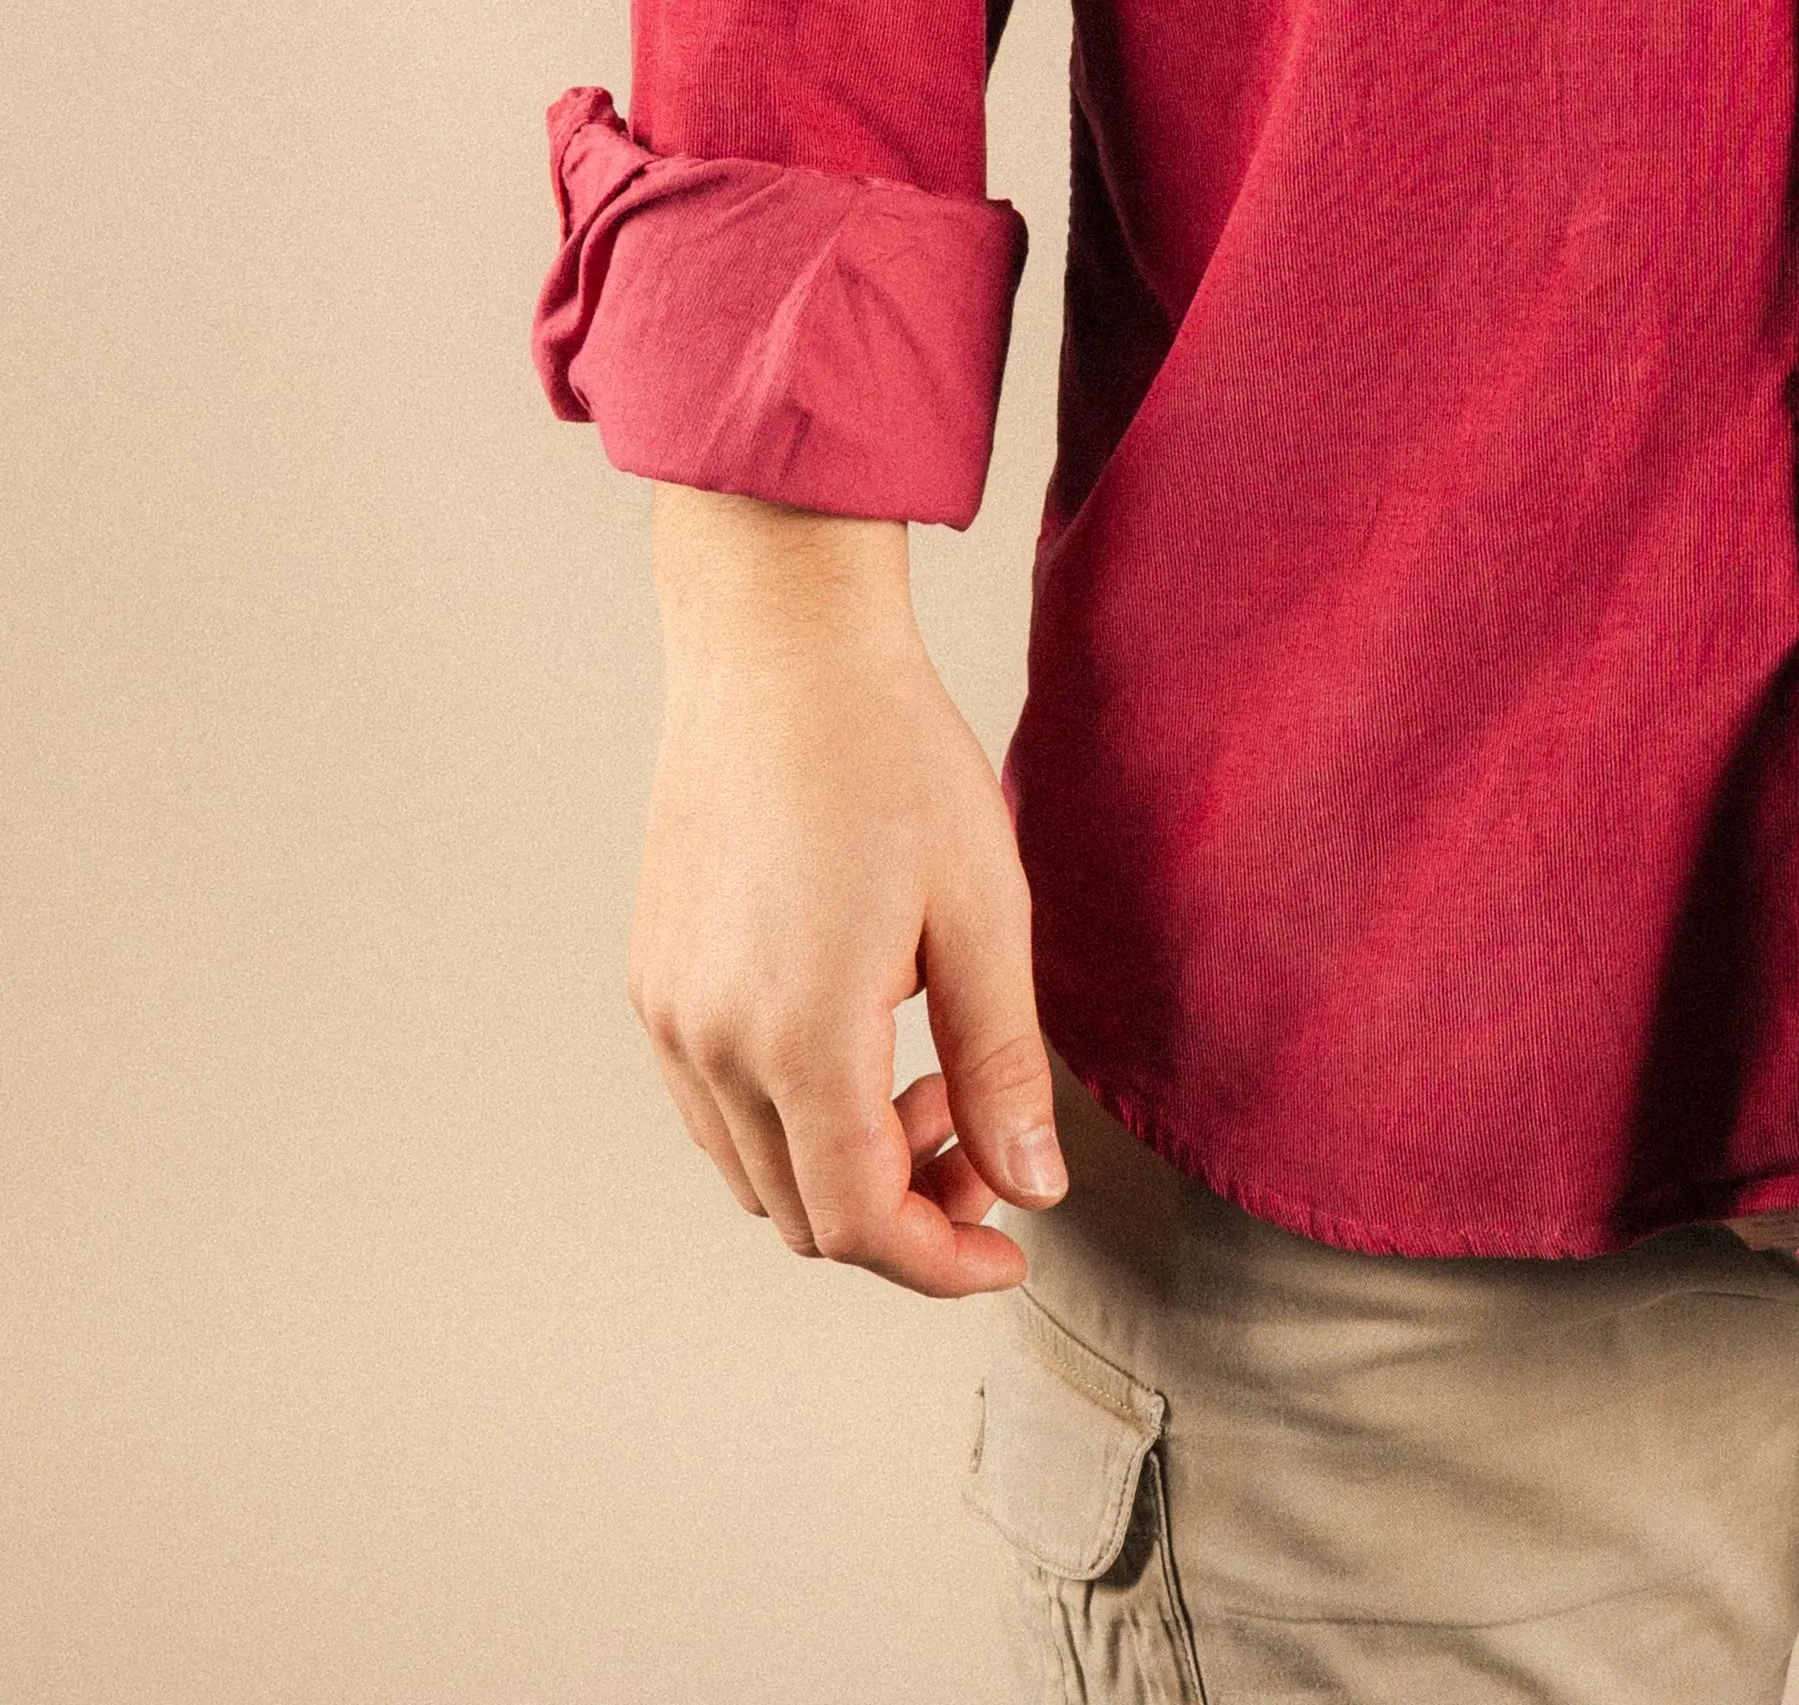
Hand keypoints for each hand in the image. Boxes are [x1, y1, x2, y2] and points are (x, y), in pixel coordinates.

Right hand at [629, 485, 1065, 1296]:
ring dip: (848, 1164)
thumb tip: (1032, 1188)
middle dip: (908, 1212)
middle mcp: (712, 1045)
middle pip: (805, 1216)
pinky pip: (717, 1107)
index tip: (1008, 1249)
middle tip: (984, 1139)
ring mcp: (669, 1015)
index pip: (862, 1225)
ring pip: (756, 1170)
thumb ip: (1003, 1066)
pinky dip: (792, 1116)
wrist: (778, 648)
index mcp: (801, 1037)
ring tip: (929, 1074)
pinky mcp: (654, 979)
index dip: (943, 1264)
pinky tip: (861, 1037)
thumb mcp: (984, 911)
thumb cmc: (889, 756)